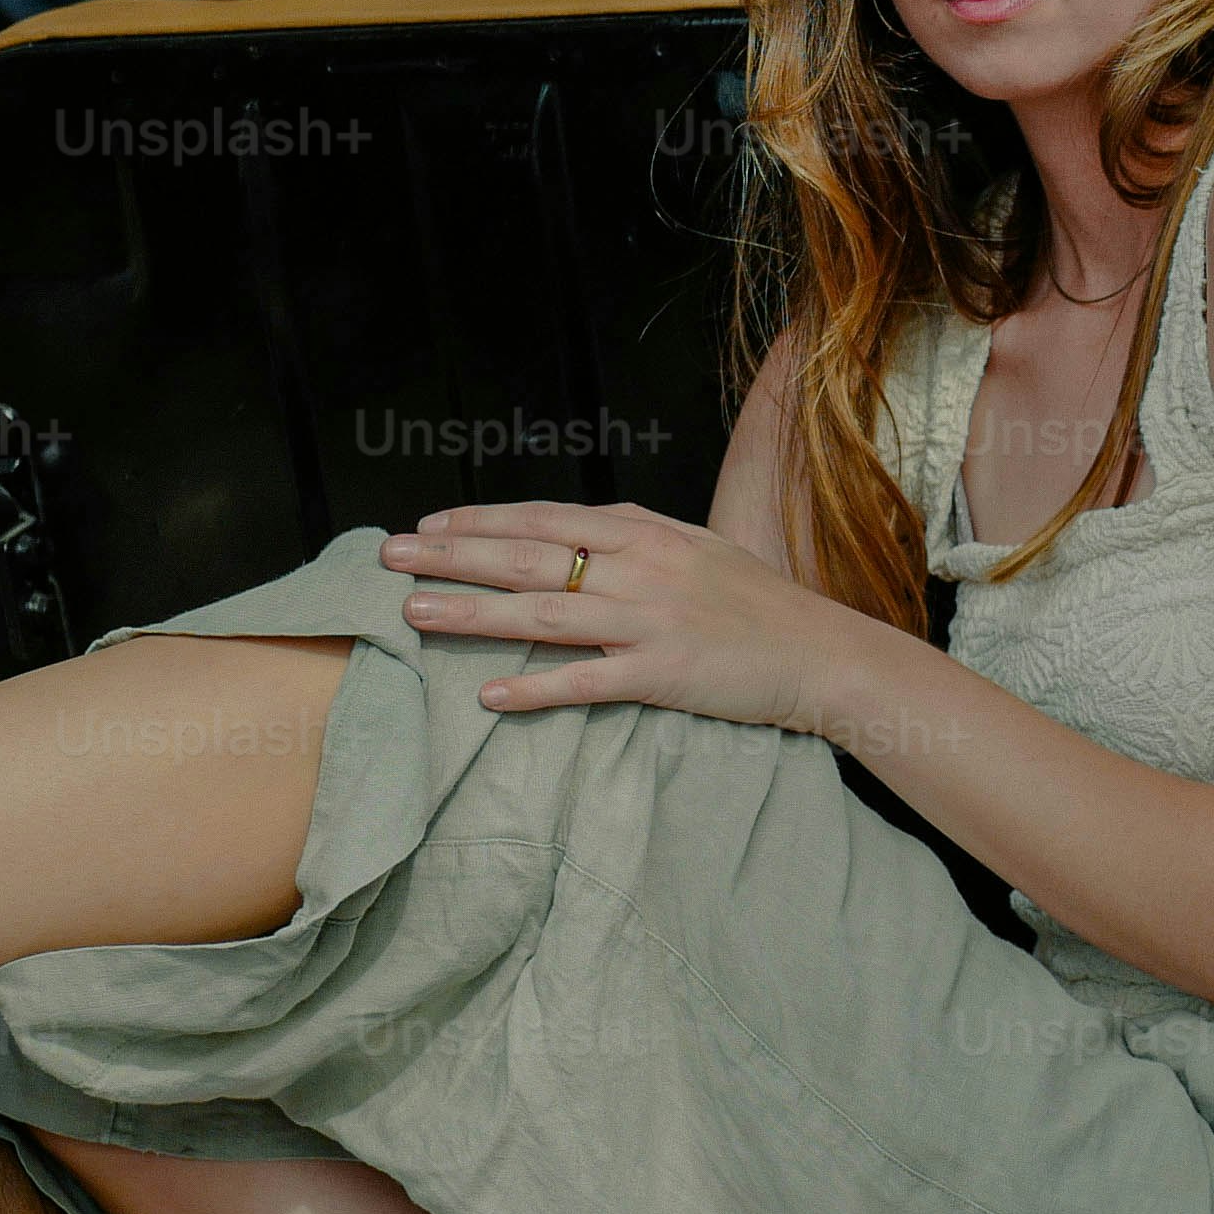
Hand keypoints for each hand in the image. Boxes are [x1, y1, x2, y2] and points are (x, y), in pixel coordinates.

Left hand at [383, 502, 901, 733]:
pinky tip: (489, 695)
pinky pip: (587, 682)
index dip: (481, 520)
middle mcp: (641, 568)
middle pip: (529, 556)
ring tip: (415, 614)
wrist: (823, 652)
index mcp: (646, 532)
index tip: (428, 524)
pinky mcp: (663, 675)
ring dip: (473, 612)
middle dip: (453, 555)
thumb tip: (582, 528)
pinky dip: (535, 688)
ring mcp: (650, 621)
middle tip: (391, 555)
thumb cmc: (760, 603)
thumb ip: (638, 537)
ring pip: (543, 614)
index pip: (546, 518)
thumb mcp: (698, 548)